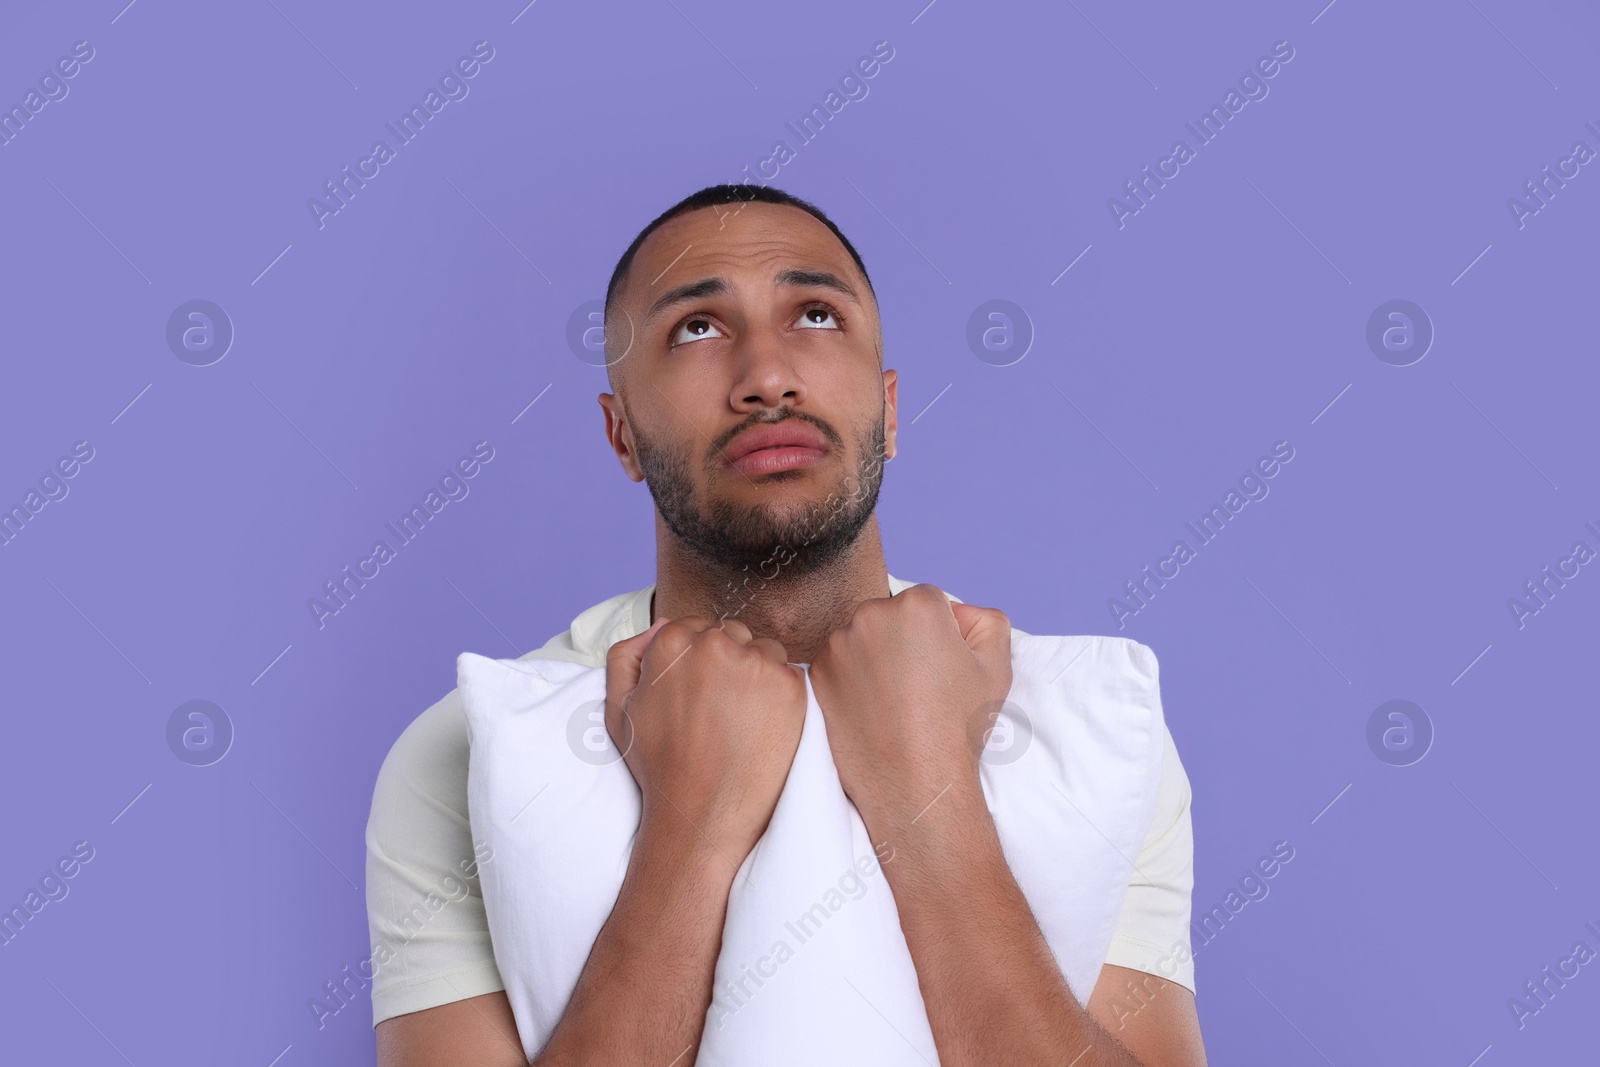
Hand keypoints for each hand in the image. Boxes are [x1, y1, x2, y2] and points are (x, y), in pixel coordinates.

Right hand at [605, 616, 807, 868]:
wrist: (699, 814)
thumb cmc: (659, 765)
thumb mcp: (619, 708)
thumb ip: (627, 656)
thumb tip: (661, 626)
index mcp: (671, 641)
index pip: (699, 628)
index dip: (701, 662)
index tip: (702, 695)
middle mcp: (713, 643)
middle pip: (733, 635)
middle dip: (730, 663)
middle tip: (721, 711)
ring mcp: (754, 662)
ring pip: (764, 651)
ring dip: (758, 676)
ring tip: (742, 720)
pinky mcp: (789, 685)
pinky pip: (790, 674)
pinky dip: (782, 696)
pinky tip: (763, 727)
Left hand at [807, 583, 1012, 835]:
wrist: (915, 783)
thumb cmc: (959, 727)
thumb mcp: (997, 666)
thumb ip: (985, 621)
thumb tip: (957, 613)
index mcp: (918, 605)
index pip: (929, 602)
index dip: (940, 636)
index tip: (942, 669)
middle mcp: (871, 614)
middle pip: (892, 616)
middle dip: (904, 642)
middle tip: (920, 688)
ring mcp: (839, 644)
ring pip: (863, 638)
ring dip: (876, 658)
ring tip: (896, 702)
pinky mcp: (818, 673)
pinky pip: (839, 664)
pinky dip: (852, 680)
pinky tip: (873, 710)